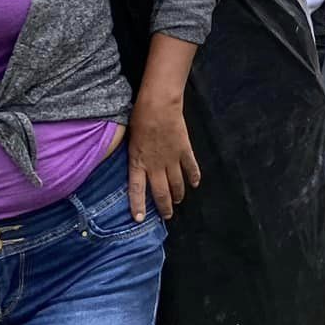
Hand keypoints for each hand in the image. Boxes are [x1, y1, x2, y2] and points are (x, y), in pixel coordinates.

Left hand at [127, 96, 200, 220]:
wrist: (159, 105)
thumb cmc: (139, 117)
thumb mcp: (129, 139)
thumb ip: (134, 154)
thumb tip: (136, 162)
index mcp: (138, 162)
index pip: (137, 190)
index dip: (138, 205)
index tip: (139, 219)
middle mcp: (155, 165)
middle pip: (161, 191)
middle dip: (164, 206)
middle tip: (167, 216)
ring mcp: (171, 159)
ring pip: (176, 183)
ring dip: (178, 194)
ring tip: (179, 201)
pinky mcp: (184, 150)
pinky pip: (191, 168)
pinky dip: (194, 177)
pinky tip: (195, 184)